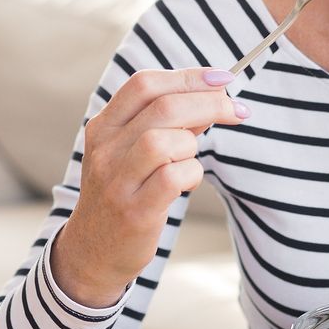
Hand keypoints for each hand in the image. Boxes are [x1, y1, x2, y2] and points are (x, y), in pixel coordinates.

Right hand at [51, 67, 244, 306]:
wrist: (92, 252)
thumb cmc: (123, 193)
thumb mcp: (132, 152)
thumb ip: (168, 123)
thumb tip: (213, 95)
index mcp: (104, 127)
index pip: (145, 84)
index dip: (189, 76)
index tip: (223, 78)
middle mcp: (105, 149)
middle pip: (163, 107)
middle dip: (209, 103)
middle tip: (236, 110)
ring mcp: (117, 181)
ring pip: (167, 140)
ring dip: (192, 145)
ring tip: (189, 160)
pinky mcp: (135, 211)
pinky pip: (174, 177)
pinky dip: (192, 174)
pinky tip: (186, 182)